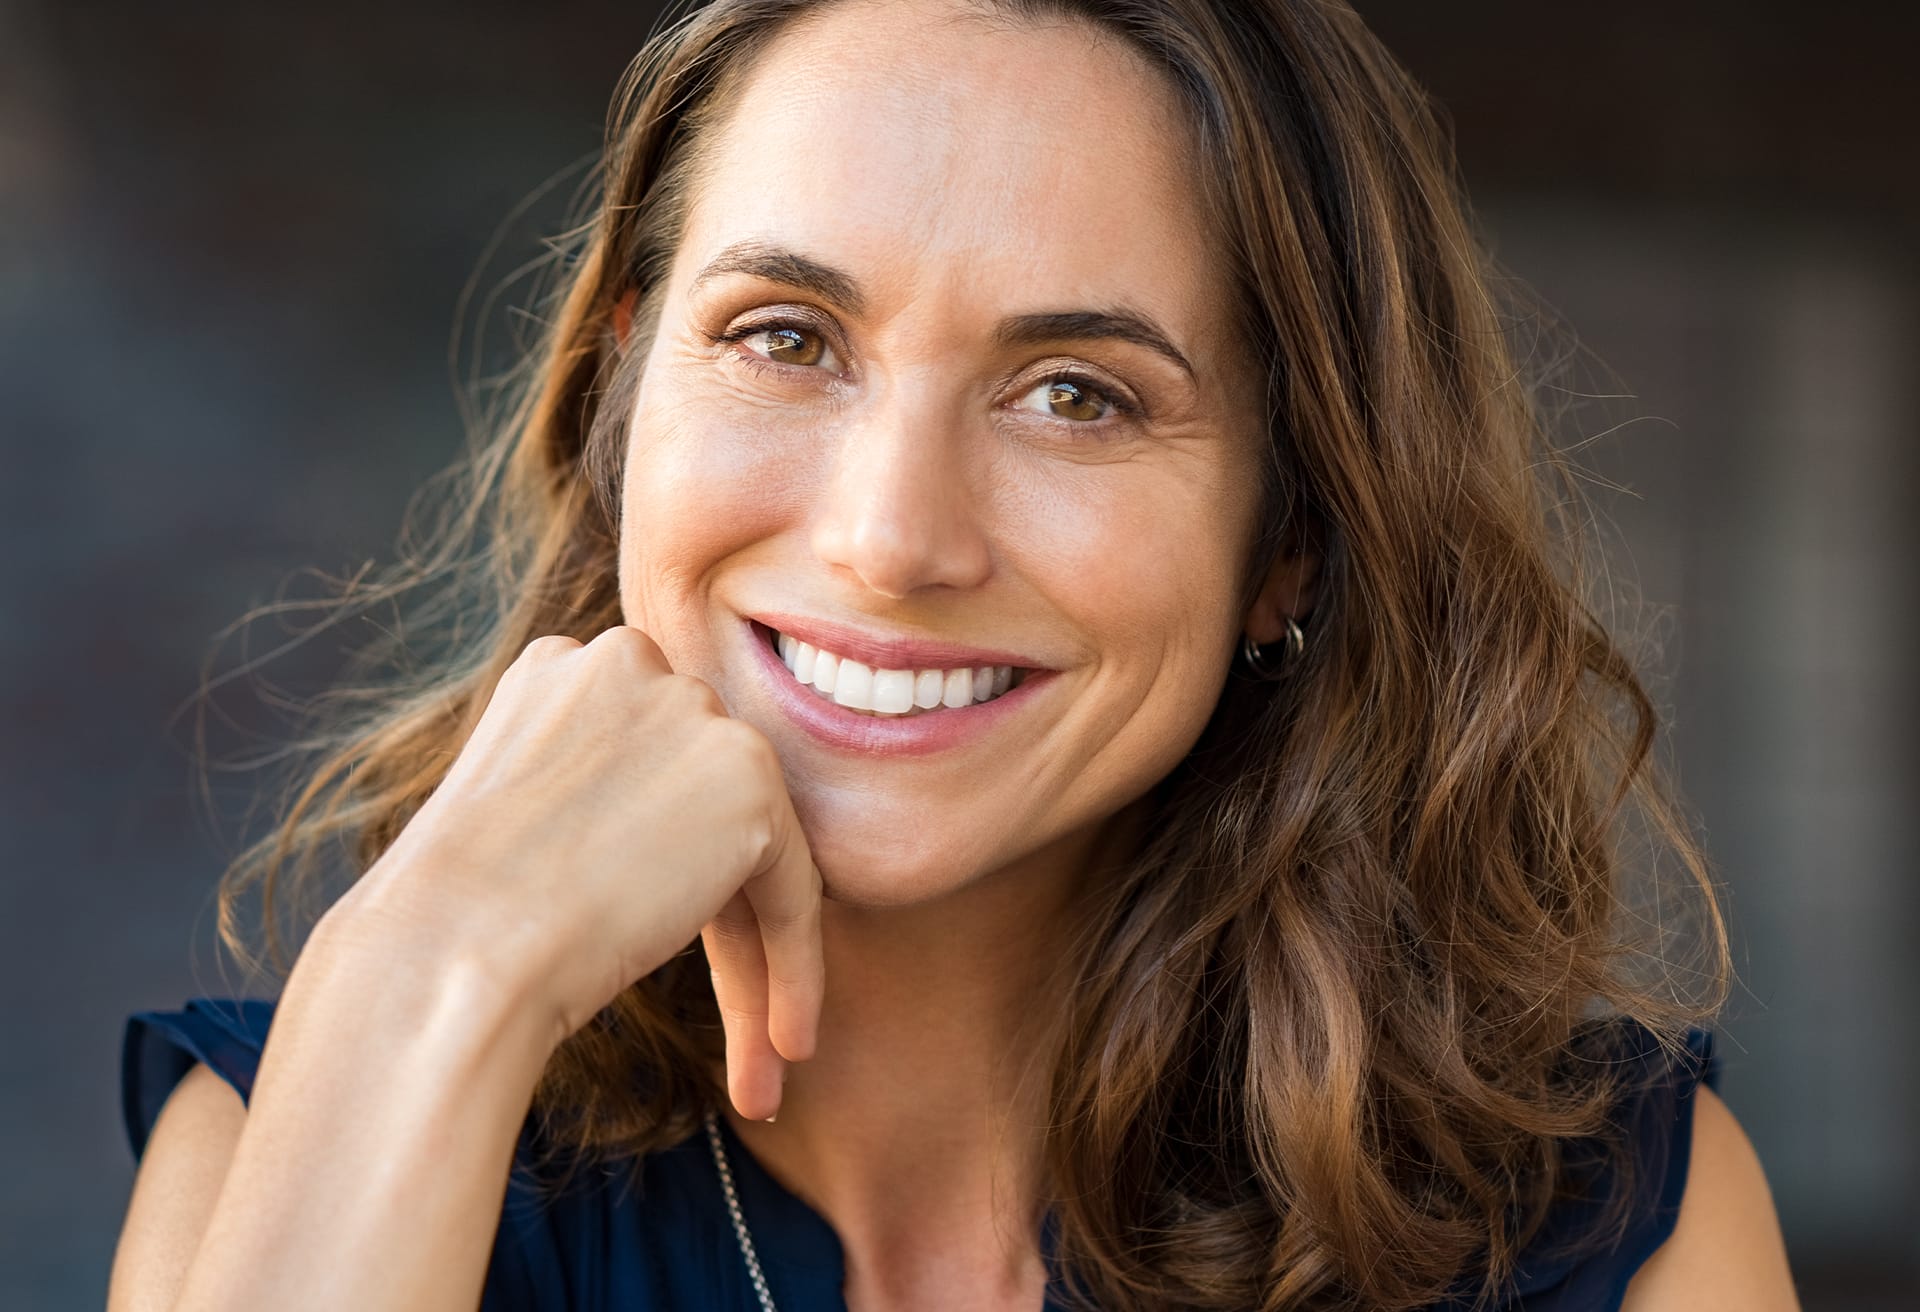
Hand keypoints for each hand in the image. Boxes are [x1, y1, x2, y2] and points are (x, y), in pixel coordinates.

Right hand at [343, 625, 822, 1121]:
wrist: (450, 951)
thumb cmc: (452, 919)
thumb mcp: (515, 820)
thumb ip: (594, 799)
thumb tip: (656, 838)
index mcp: (565, 668)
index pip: (646, 774)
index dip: (656, 871)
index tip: (646, 946)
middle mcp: (633, 664)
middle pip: (701, 809)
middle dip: (713, 918)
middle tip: (732, 1029)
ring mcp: (695, 714)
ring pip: (752, 852)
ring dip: (757, 961)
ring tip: (762, 1059)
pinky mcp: (748, 779)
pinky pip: (794, 890)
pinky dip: (797, 970)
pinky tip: (787, 1046)